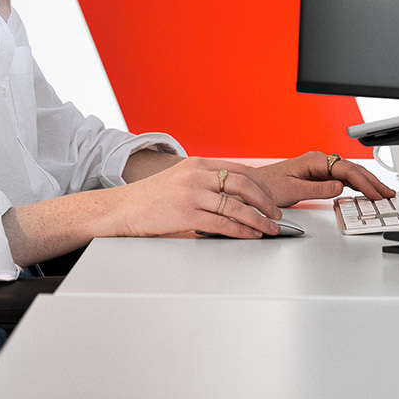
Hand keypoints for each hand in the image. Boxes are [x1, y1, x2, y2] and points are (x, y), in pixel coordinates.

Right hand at [114, 157, 282, 238]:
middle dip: (265, 201)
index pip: (239, 170)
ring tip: (270, 228)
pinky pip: (222, 223)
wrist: (121, 208)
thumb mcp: (178, 179)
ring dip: (258, 218)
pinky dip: (242, 230)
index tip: (271, 198)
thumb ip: (203, 182)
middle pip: (243, 184)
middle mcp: (196, 175)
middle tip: (276, 214)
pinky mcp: (186, 214)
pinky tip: (251, 235)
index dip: (260, 185)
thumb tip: (231, 196)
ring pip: (236, 205)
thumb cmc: (149, 198)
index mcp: (197, 163)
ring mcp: (191, 194)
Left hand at [253, 151, 396, 206]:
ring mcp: (321, 168)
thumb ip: (317, 189)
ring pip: (350, 174)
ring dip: (368, 183)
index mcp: (314, 160)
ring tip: (384, 193)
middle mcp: (320, 161)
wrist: (255, 187)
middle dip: (372, 181)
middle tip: (389, 193)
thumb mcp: (292, 189)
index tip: (376, 193)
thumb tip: (340, 186)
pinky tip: (367, 192)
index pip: (346, 169)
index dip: (364, 182)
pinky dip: (357, 185)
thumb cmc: (269, 186)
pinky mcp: (320, 176)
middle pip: (352, 169)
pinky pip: (343, 179)